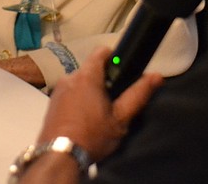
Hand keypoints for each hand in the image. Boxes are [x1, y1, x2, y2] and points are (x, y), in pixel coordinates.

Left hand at [36, 47, 162, 161]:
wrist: (60, 156)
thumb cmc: (92, 135)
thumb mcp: (120, 118)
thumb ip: (138, 95)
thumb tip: (156, 76)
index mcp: (87, 76)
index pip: (101, 51)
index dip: (114, 57)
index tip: (122, 70)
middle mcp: (69, 77)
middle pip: (90, 70)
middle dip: (102, 80)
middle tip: (114, 100)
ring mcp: (58, 90)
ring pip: (78, 82)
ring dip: (89, 91)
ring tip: (98, 113)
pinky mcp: (51, 103)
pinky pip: (68, 94)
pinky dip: (77, 100)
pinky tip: (83, 119)